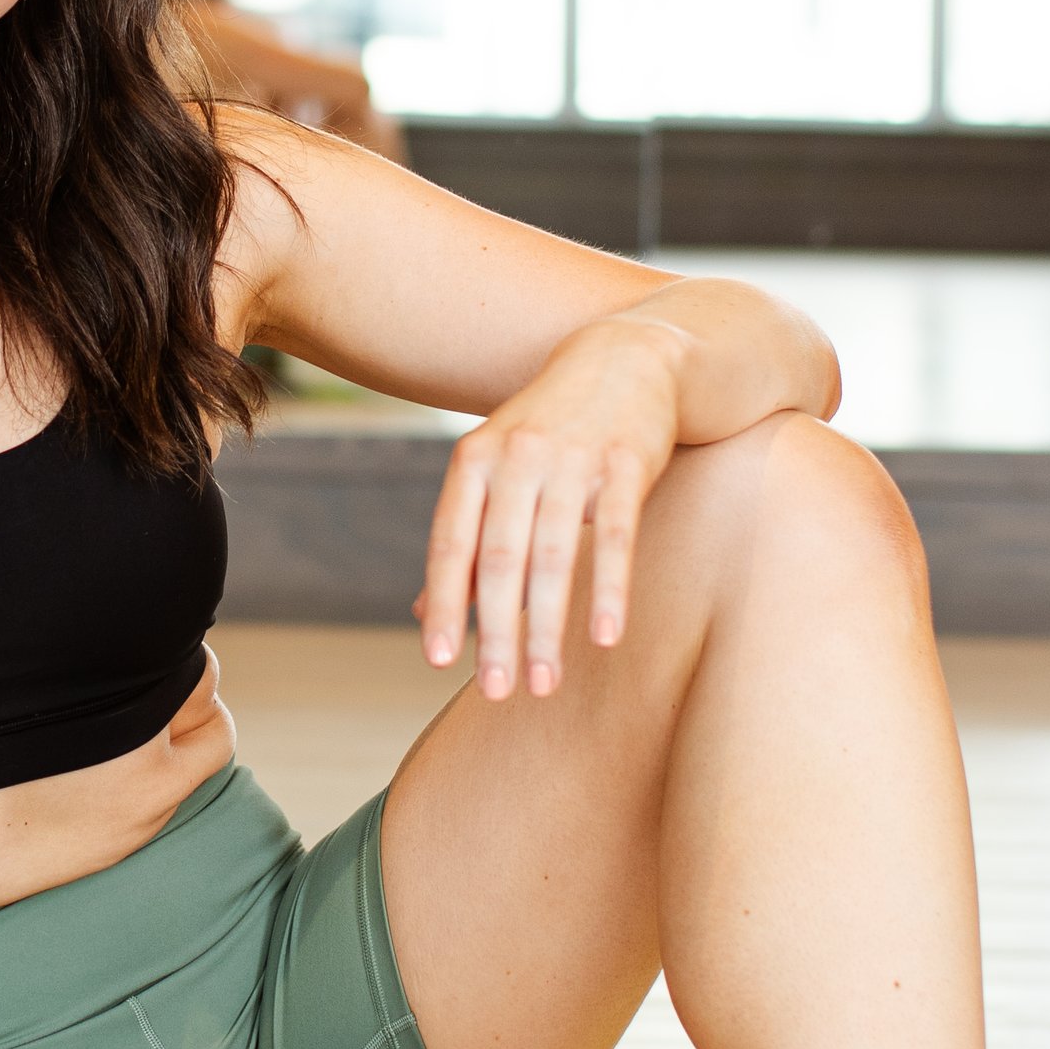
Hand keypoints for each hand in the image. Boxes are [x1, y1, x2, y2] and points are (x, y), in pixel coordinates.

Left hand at [417, 316, 684, 703]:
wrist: (626, 357)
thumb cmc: (551, 431)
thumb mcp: (495, 471)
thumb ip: (465, 541)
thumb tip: (423, 614)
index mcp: (474, 459)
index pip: (452, 543)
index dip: (445, 603)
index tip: (439, 661)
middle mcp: (517, 456)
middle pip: (501, 559)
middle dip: (496, 631)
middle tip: (496, 691)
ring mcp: (573, 459)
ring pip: (554, 556)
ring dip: (548, 626)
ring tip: (543, 683)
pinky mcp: (627, 463)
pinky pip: (616, 537)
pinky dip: (609, 590)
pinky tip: (605, 638)